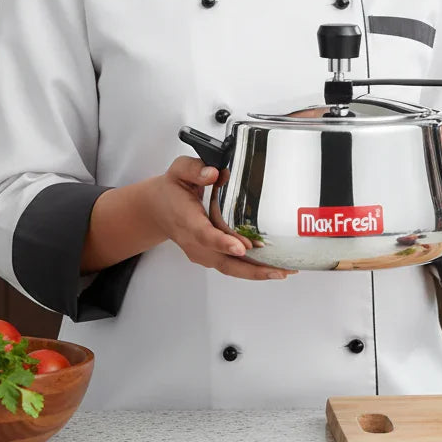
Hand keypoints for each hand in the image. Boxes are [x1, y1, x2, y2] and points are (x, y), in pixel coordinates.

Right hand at [145, 156, 295, 280]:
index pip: (204, 234)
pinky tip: (273, 266)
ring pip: (229, 268)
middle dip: (252, 269)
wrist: (157, 209)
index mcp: (186, 219)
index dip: (222, 242)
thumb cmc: (171, 190)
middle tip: (278, 269)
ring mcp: (202, 252)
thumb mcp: (178, 171)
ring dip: (256, 272)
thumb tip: (214, 173)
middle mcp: (194, 241)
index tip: (240, 246)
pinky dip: (252, 269)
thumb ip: (194, 169)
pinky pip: (231, 266)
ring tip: (283, 270)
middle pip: (223, 261)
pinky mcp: (209, 256)